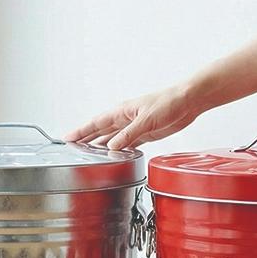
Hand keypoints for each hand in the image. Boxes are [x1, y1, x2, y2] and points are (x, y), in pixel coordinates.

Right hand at [63, 83, 200, 150]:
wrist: (188, 101)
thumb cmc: (169, 102)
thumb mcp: (146, 120)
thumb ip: (128, 134)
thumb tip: (111, 146)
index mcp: (122, 111)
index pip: (95, 123)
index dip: (81, 131)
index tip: (67, 138)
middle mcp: (125, 119)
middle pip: (100, 131)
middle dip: (85, 139)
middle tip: (71, 148)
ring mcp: (135, 126)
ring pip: (112, 138)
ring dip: (101, 146)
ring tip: (89, 155)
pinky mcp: (146, 133)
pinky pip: (128, 143)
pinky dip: (120, 150)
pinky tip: (114, 156)